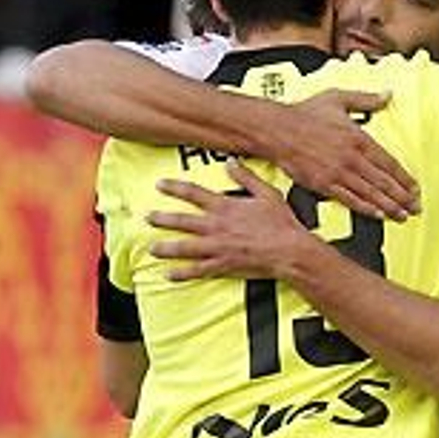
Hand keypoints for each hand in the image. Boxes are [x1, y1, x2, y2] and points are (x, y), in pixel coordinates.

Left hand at [147, 160, 314, 280]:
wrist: (290, 250)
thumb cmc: (282, 223)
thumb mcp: (267, 193)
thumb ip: (246, 177)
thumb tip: (232, 162)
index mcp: (225, 207)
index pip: (193, 193)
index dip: (174, 187)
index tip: (159, 185)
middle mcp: (216, 226)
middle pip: (182, 221)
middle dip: (162, 219)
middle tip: (148, 218)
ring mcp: (218, 247)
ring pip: (184, 247)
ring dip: (166, 248)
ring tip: (152, 248)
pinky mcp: (224, 265)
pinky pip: (198, 270)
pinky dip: (182, 273)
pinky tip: (169, 275)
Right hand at [258, 88, 419, 221]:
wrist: (277, 129)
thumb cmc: (305, 114)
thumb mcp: (338, 98)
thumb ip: (365, 100)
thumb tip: (387, 95)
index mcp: (358, 138)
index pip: (389, 162)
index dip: (405, 178)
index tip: (415, 188)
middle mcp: (351, 157)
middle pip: (384, 181)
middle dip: (403, 197)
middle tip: (415, 208)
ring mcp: (338, 172)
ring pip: (370, 193)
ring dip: (389, 206)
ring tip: (402, 215)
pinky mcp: (323, 184)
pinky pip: (350, 199)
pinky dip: (366, 208)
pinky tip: (378, 215)